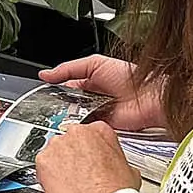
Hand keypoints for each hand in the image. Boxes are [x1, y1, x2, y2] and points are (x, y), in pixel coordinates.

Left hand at [35, 121, 140, 192]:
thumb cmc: (117, 190)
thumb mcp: (128, 167)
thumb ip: (114, 157)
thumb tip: (113, 163)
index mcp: (99, 130)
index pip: (88, 134)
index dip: (87, 149)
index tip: (86, 158)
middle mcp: (76, 132)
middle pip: (69, 140)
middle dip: (72, 154)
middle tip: (78, 171)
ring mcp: (58, 144)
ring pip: (54, 151)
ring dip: (59, 164)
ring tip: (68, 181)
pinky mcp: (43, 160)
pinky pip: (42, 165)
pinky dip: (47, 174)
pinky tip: (58, 186)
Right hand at [40, 55, 164, 133]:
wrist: (150, 97)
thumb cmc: (131, 77)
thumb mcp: (95, 63)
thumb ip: (69, 68)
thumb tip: (46, 74)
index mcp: (90, 81)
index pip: (65, 87)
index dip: (54, 89)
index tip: (42, 92)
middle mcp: (92, 98)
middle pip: (68, 103)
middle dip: (59, 105)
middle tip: (50, 106)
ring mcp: (97, 113)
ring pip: (75, 117)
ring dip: (69, 116)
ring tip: (62, 113)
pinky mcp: (102, 127)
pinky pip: (85, 128)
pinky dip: (80, 127)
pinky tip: (75, 123)